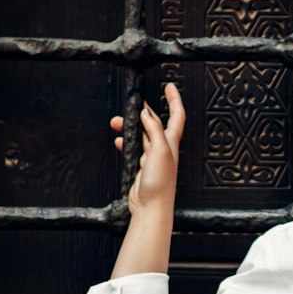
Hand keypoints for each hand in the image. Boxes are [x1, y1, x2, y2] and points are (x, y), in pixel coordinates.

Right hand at [110, 82, 185, 216]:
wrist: (151, 208)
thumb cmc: (160, 184)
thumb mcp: (159, 152)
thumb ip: (154, 130)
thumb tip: (146, 113)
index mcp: (171, 143)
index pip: (177, 116)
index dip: (174, 100)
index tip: (169, 85)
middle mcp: (164, 149)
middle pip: (155, 123)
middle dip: (142, 112)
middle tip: (131, 103)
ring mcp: (153, 158)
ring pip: (142, 135)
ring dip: (130, 127)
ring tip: (115, 122)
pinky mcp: (143, 167)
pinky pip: (134, 149)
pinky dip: (126, 143)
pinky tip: (119, 142)